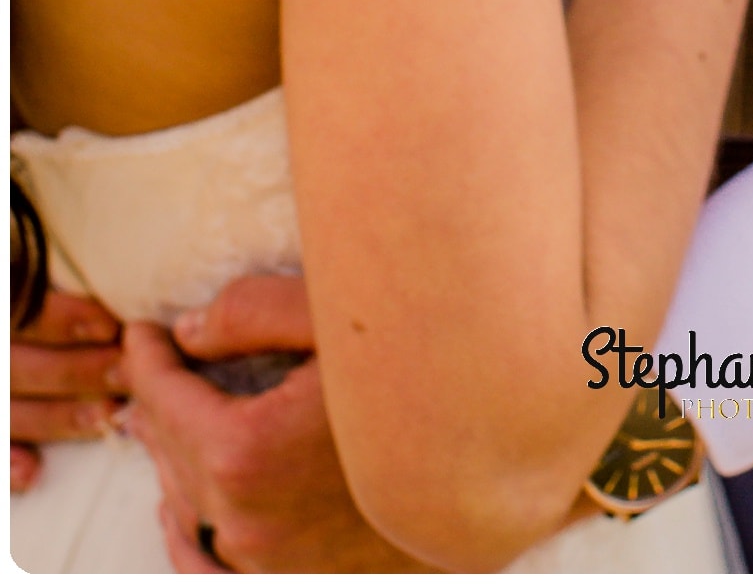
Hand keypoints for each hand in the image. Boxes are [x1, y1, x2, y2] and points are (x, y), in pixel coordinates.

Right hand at [12, 287, 124, 490]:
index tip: (109, 326)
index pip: (18, 306)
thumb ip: (58, 278)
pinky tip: (32, 472)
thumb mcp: (31, 270)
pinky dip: (6, 461)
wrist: (15, 332)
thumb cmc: (28, 292)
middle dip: (75, 370)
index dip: (59, 318)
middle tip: (128, 372)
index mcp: (2, 301)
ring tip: (106, 415)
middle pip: (16, 364)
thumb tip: (124, 269)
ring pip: (7, 410)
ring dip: (56, 416)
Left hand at [119, 272, 426, 571]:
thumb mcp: (348, 324)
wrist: (494, 474)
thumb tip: (190, 329)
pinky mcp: (288, 578)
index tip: (142, 332)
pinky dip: (187, 528)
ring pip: (184, 504)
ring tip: (164, 424)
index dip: (147, 357)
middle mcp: (243, 515)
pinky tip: (182, 509)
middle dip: (157, 403)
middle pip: (168, 449)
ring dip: (171, 458)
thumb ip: (260, 312)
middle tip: (152, 367)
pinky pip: (208, 561)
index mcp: (246, 449)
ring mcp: (263, 558)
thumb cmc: (430, 385)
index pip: (162, 395)